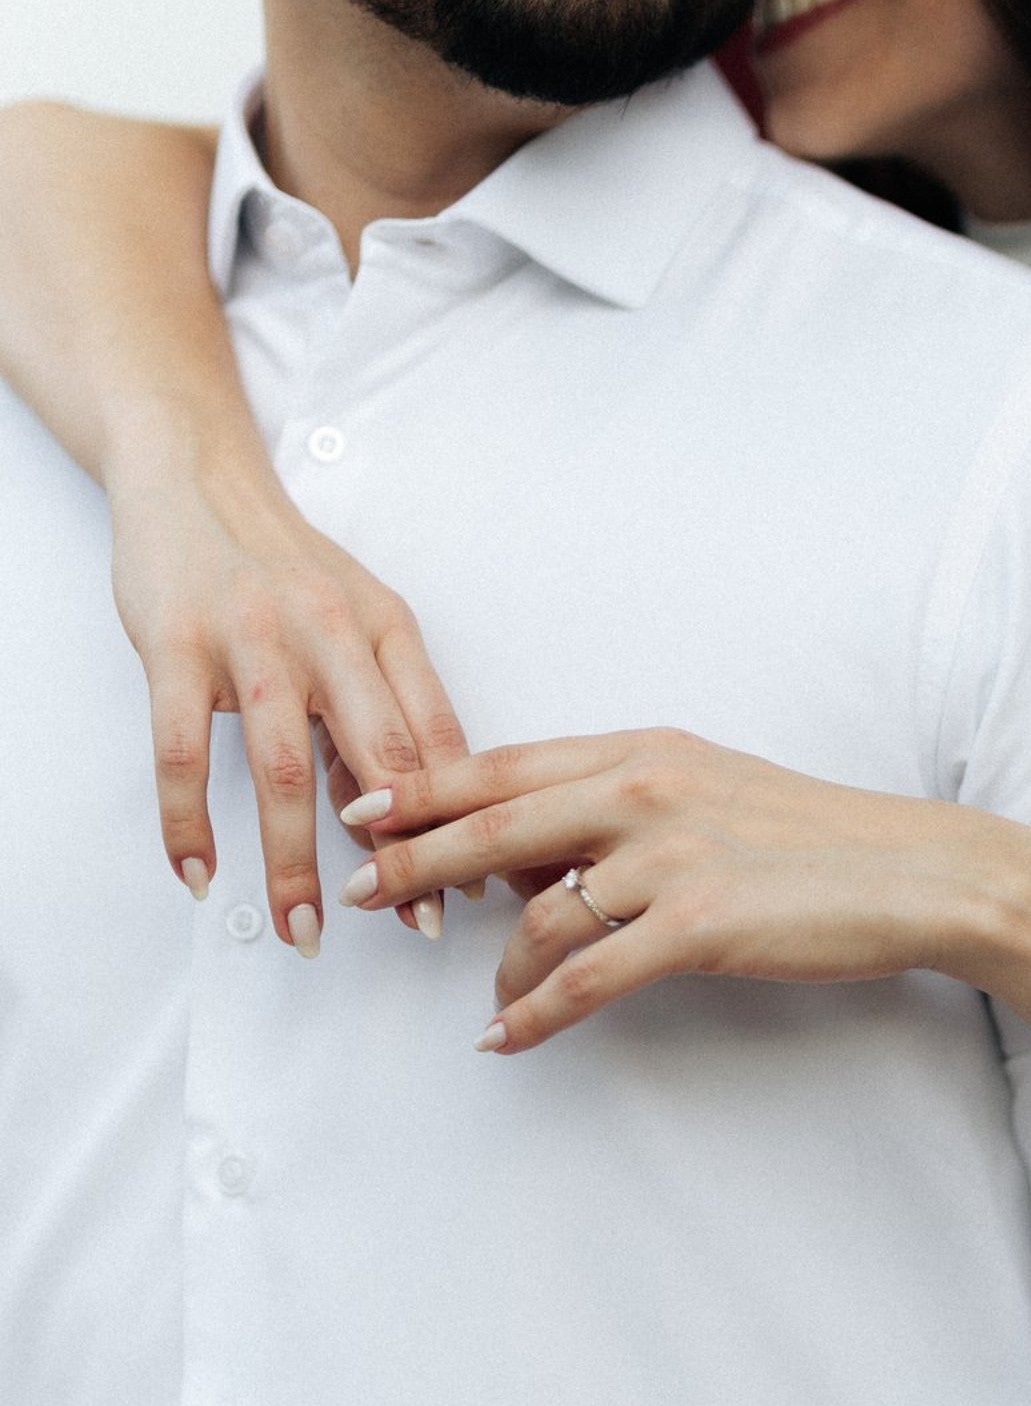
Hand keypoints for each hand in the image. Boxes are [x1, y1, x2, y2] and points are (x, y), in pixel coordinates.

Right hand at [104, 438, 468, 947]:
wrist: (192, 475)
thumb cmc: (283, 563)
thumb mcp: (354, 623)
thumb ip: (379, 711)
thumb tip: (405, 817)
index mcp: (387, 629)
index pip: (438, 738)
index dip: (464, 818)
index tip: (481, 885)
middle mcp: (328, 633)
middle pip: (379, 760)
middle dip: (403, 853)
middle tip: (417, 926)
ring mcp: (250, 640)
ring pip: (282, 771)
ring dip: (293, 863)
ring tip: (303, 930)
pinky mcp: (175, 646)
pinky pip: (182, 752)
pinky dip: (189, 823)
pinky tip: (199, 874)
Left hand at [332, 726, 1010, 1050]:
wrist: (915, 871)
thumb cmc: (816, 838)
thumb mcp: (712, 788)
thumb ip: (623, 803)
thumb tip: (536, 849)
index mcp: (644, 752)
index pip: (506, 765)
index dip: (423, 789)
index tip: (360, 809)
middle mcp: (646, 791)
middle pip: (493, 826)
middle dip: (411, 861)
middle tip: (351, 890)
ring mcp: (671, 857)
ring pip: (537, 914)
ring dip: (494, 966)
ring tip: (479, 997)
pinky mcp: (699, 925)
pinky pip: (588, 979)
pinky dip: (535, 1014)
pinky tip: (506, 1039)